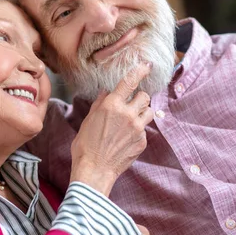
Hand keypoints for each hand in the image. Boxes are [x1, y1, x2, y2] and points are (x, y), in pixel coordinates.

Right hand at [70, 62, 152, 195]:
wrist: (94, 169)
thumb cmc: (86, 145)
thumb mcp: (88, 120)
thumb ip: (100, 103)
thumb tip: (106, 91)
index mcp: (112, 105)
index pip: (130, 81)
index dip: (141, 70)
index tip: (147, 65)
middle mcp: (127, 114)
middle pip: (145, 96)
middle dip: (140, 98)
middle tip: (132, 104)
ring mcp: (137, 128)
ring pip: (149, 111)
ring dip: (143, 112)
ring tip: (132, 120)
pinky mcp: (142, 141)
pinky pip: (145, 129)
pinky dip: (138, 130)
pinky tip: (126, 138)